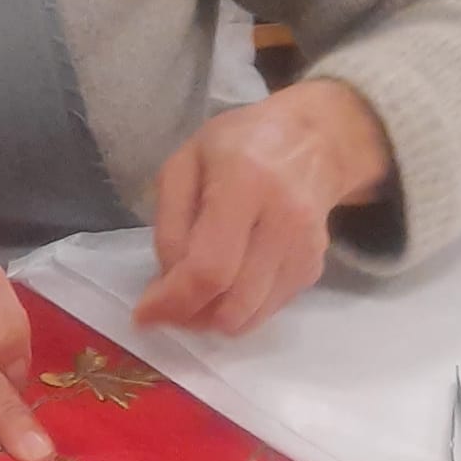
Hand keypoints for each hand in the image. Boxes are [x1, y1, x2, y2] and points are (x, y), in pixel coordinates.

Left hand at [134, 80, 391, 335]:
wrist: (312, 140)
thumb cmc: (238, 144)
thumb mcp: (185, 162)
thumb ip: (170, 221)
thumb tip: (169, 281)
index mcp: (245, 182)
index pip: (211, 266)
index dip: (174, 300)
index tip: (145, 315)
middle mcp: (284, 218)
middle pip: (234, 302)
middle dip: (191, 317)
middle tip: (165, 309)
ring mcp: (306, 247)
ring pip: (253, 314)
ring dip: (213, 320)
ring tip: (190, 298)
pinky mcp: (315, 267)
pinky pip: (269, 308)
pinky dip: (239, 308)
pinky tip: (224, 284)